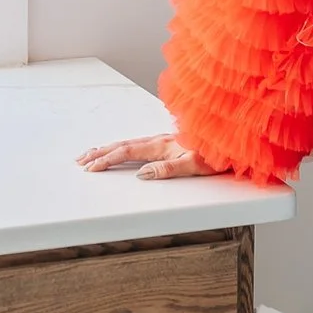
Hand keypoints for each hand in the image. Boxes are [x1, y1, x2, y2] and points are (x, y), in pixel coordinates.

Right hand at [75, 135, 220, 179]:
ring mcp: (162, 141)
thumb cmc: (216, 155)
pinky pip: (137, 143)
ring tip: (92, 153)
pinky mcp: (167, 143)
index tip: (90, 167)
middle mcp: (159, 141)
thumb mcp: (194, 165)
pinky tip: (119, 148)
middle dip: (99, 152)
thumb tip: (140, 173)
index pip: (127, 152)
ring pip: (128, 143)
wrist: (232, 139)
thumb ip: (167, 168)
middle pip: (122, 145)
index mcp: (161, 146)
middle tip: (80, 160)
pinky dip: (121, 146)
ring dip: (108, 148)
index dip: (107, 159)